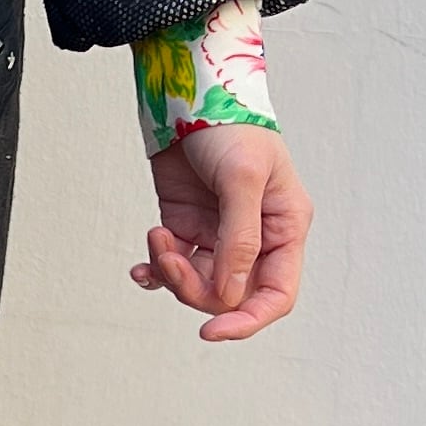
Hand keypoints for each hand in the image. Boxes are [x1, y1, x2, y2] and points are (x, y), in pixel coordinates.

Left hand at [130, 122, 311, 342]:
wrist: (188, 94)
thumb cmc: (230, 126)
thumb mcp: (243, 179)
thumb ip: (239, 238)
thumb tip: (230, 292)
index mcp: (284, 227)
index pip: (277, 293)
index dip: (248, 319)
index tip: (212, 331)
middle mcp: (256, 236)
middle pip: (231, 294)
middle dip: (196, 288)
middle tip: (169, 259)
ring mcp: (218, 232)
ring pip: (199, 283)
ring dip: (172, 273)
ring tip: (157, 239)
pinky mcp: (186, 225)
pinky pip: (174, 265)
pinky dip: (156, 270)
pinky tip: (141, 267)